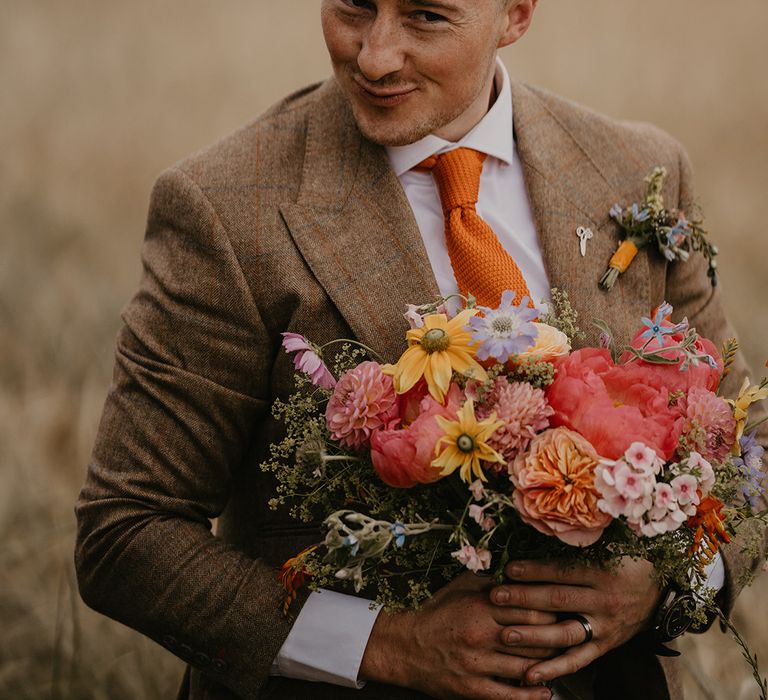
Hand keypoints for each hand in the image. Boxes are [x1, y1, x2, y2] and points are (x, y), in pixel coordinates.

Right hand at [359, 572, 557, 699]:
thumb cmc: (437, 613)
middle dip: (557, 637)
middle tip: (576, 635)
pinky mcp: (472, 689)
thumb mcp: (461, 588)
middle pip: (533, 637)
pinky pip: (509, 695)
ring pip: (526, 666)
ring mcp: (478, 663)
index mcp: (481, 606)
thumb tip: (521, 573)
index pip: (528, 607)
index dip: (553, 610)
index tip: (569, 610)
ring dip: (549, 666)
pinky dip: (531, 696)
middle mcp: (482, 634)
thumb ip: (491, 582)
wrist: (406, 647)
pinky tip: (546, 692)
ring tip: (566, 663)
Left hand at [490, 557, 661, 684]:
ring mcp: (604, 626)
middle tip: (496, 597)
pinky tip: (530, 674)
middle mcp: (603, 601)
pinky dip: (554, 668)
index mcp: (602, 571)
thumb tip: (537, 532)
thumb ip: (576, 545)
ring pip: (565, 633)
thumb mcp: (608, 546)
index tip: (507, 569)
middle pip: (558, 601)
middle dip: (524, 599)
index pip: (562, 571)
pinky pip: (578, 660)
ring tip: (505, 634)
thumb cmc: (627, 562)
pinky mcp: (605, 646)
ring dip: (533, 635)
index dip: (534, 570)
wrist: (660, 592)